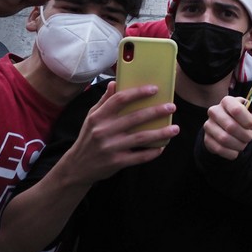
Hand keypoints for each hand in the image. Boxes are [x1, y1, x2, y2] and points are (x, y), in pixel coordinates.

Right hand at [65, 81, 179, 182]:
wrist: (77, 167)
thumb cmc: (88, 138)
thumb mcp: (91, 118)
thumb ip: (105, 101)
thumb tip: (115, 83)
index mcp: (98, 117)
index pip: (120, 100)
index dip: (138, 93)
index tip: (154, 89)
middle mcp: (103, 131)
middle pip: (135, 118)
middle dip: (156, 111)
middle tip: (171, 107)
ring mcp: (110, 147)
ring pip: (141, 137)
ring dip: (160, 133)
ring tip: (175, 128)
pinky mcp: (116, 162)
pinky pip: (139, 157)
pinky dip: (152, 152)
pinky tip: (162, 147)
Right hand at [203, 96, 251, 159]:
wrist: (229, 125)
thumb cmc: (242, 116)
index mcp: (227, 101)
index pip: (237, 110)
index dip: (248, 120)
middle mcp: (214, 111)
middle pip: (231, 126)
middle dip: (245, 135)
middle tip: (249, 137)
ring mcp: (209, 125)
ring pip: (224, 139)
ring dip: (239, 145)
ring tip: (243, 143)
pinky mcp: (206, 138)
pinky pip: (219, 149)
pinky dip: (231, 153)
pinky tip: (236, 151)